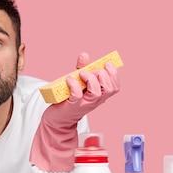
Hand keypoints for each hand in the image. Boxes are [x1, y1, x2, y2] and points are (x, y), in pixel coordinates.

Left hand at [30, 52, 119, 172]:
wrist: (57, 118)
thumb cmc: (69, 99)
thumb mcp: (78, 81)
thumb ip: (83, 68)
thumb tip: (84, 55)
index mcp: (100, 95)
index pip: (115, 86)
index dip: (114, 74)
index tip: (106, 64)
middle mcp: (95, 101)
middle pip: (110, 89)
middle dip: (102, 75)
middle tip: (90, 71)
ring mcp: (85, 104)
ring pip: (97, 93)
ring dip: (90, 79)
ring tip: (80, 74)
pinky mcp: (73, 106)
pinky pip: (77, 95)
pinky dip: (74, 85)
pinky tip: (69, 79)